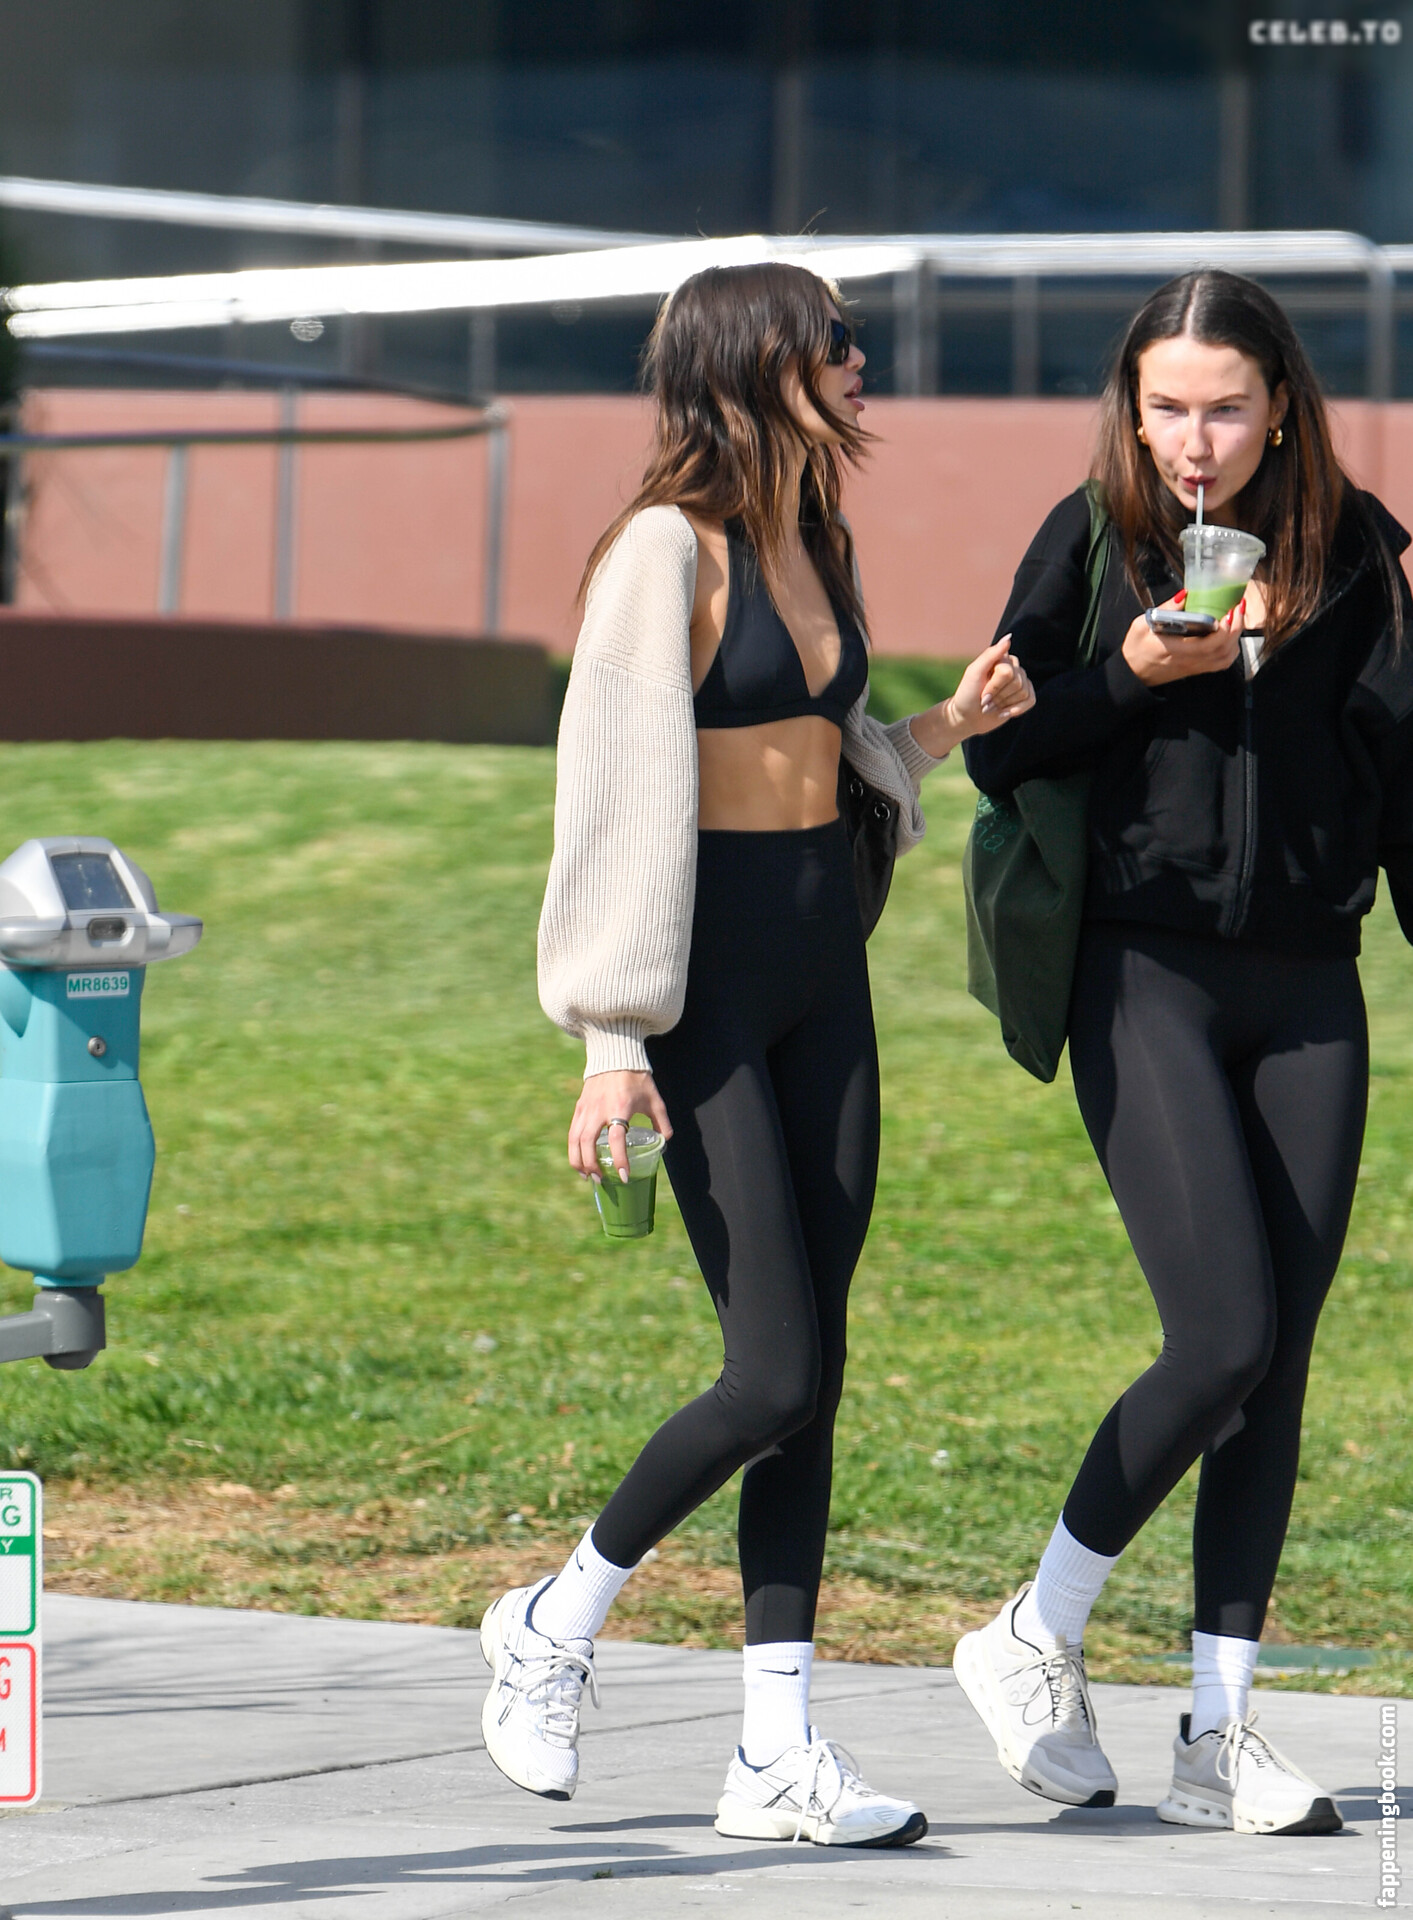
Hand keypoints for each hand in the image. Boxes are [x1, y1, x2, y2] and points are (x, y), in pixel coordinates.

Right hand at [569, 1070, 671, 1181]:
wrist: (615, 1056)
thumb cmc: (637, 1079)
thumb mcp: (654, 1100)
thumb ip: (661, 1121)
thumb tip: (665, 1141)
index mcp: (620, 1107)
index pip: (617, 1139)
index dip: (620, 1159)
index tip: (624, 1175)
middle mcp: (599, 1109)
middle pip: (588, 1143)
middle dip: (593, 1166)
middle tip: (602, 1180)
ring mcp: (586, 1109)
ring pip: (575, 1140)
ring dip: (579, 1161)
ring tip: (587, 1176)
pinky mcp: (579, 1107)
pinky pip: (572, 1132)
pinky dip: (573, 1150)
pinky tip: (579, 1161)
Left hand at [907, 635, 1035, 756]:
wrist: (967, 717)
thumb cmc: (967, 694)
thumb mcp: (974, 672)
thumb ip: (990, 654)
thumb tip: (1009, 638)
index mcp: (1002, 658)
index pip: (1007, 672)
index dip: (994, 686)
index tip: (981, 693)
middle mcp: (1013, 667)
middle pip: (1017, 683)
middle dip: (999, 696)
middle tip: (985, 700)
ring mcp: (1021, 682)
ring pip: (1024, 692)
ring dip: (1004, 704)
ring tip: (992, 705)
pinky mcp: (1025, 696)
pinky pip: (1031, 700)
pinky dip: (1016, 710)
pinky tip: (1004, 712)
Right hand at [1121, 592, 1243, 687]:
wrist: (1131, 673)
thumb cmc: (1135, 650)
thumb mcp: (1141, 625)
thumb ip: (1165, 610)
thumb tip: (1184, 595)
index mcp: (1175, 650)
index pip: (1208, 644)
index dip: (1225, 628)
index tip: (1229, 610)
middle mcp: (1189, 661)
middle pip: (1224, 649)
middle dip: (1237, 627)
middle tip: (1238, 608)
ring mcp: (1194, 667)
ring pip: (1226, 658)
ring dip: (1236, 638)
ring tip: (1236, 619)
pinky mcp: (1196, 669)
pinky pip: (1222, 663)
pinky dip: (1231, 649)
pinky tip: (1230, 636)